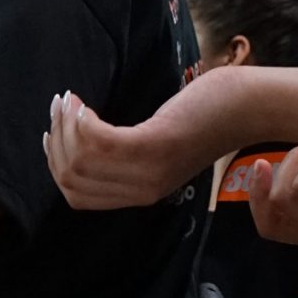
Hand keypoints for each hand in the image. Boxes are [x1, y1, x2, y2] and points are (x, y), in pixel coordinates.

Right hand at [45, 79, 227, 210]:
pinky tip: (82, 102)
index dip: (55, 165)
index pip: (78, 197)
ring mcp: (149, 171)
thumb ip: (126, 153)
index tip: (49, 134)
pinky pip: (99, 142)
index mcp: (141, 193)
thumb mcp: (158, 143)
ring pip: (80, 161)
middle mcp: (143, 190)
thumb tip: (80, 139)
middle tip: (58, 108)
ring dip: (64, 127)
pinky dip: (81, 121)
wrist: (247, 107)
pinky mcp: (156, 146)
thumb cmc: (202, 115)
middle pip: (72, 179)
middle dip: (56, 141)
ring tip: (67, 101)